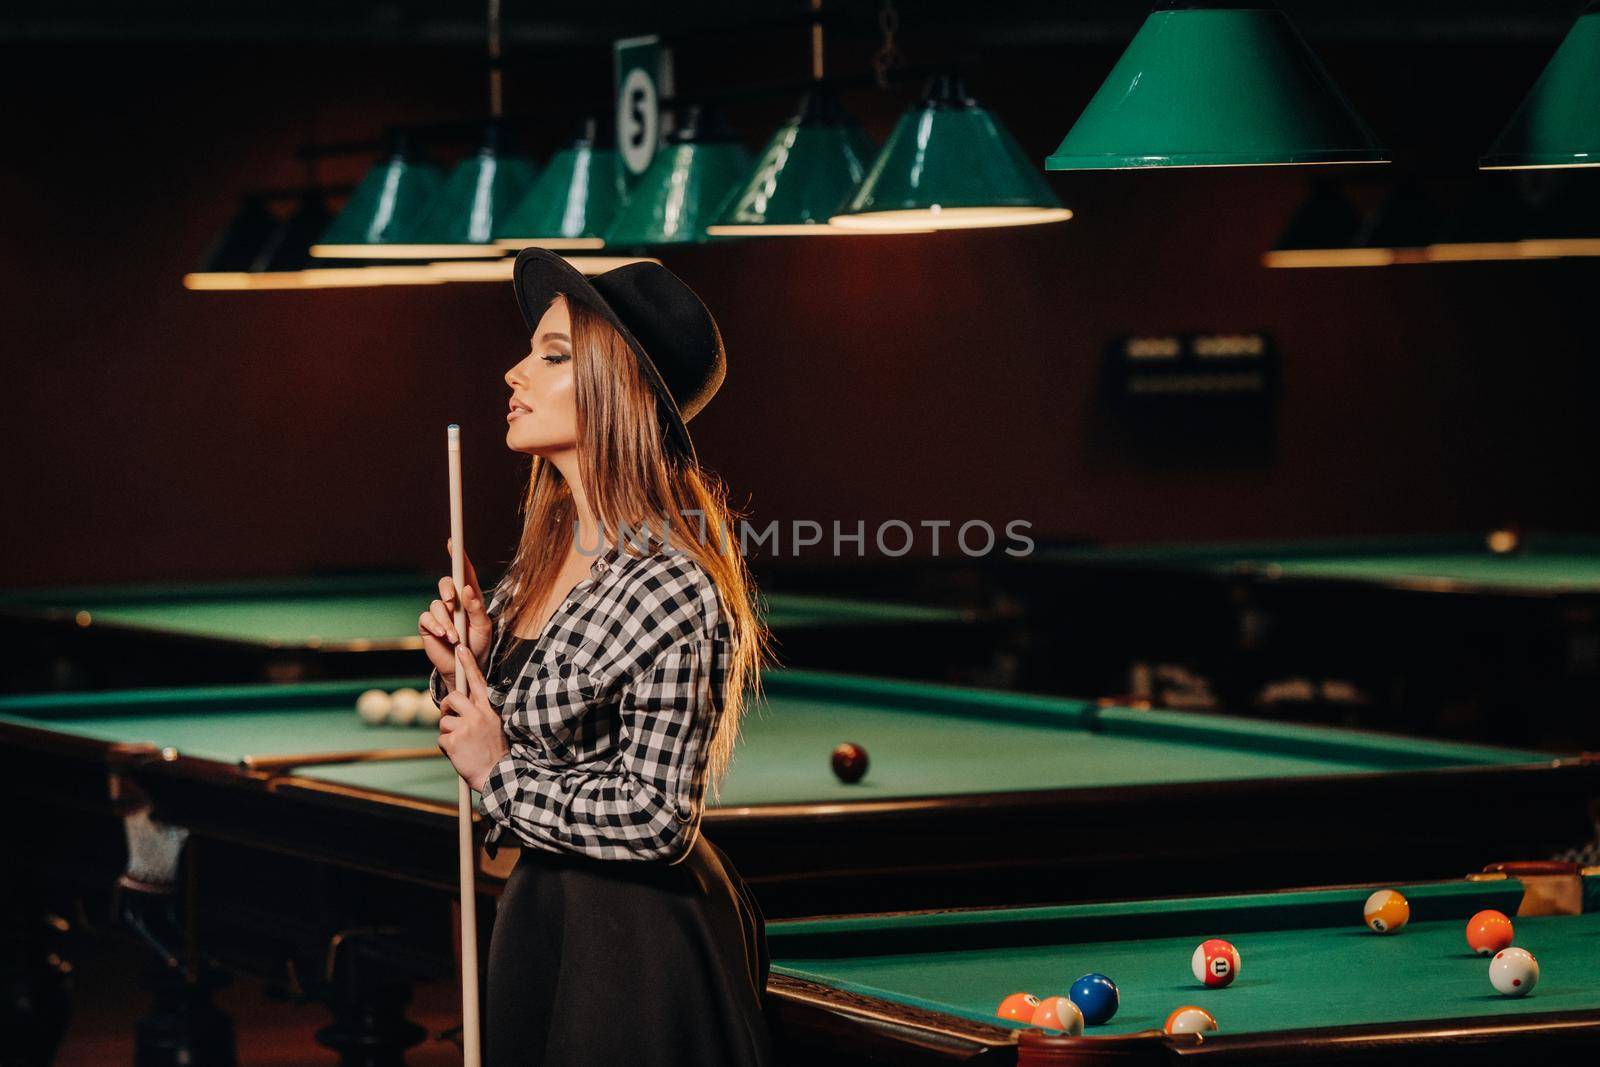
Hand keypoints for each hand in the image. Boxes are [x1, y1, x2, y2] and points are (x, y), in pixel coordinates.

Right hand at [419, 539, 493, 676]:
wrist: (465, 668)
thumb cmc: (478, 645)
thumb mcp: (484, 627)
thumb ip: (476, 607)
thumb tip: (467, 589)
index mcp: (470, 598)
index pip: (465, 574)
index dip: (459, 557)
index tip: (452, 542)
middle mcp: (453, 602)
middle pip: (446, 583)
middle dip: (448, 589)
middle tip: (452, 601)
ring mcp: (440, 613)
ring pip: (437, 604)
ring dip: (446, 620)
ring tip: (455, 637)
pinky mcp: (428, 626)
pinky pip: (427, 618)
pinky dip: (436, 626)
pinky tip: (443, 636)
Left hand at [438, 643, 510, 793]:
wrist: (497, 775)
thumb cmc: (494, 753)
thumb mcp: (494, 727)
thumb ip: (480, 714)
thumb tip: (461, 707)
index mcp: (489, 710)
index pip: (478, 682)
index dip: (469, 663)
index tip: (461, 648)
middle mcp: (478, 715)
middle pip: (453, 697)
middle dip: (447, 707)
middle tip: (450, 717)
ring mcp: (465, 727)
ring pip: (444, 720)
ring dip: (448, 732)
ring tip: (461, 745)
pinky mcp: (453, 740)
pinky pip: (441, 738)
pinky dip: (445, 747)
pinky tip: (458, 754)